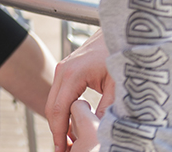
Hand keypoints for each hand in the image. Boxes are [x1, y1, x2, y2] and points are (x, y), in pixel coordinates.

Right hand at [47, 30, 113, 151]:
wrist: (120, 32)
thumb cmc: (120, 53)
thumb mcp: (117, 85)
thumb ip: (107, 108)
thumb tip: (97, 130)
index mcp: (72, 74)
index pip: (58, 110)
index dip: (58, 132)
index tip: (62, 149)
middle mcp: (63, 70)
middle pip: (51, 107)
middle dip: (56, 130)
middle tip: (64, 149)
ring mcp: (63, 69)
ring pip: (54, 101)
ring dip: (59, 121)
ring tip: (70, 141)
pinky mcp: (67, 71)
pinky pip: (60, 94)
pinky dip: (63, 110)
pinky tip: (73, 123)